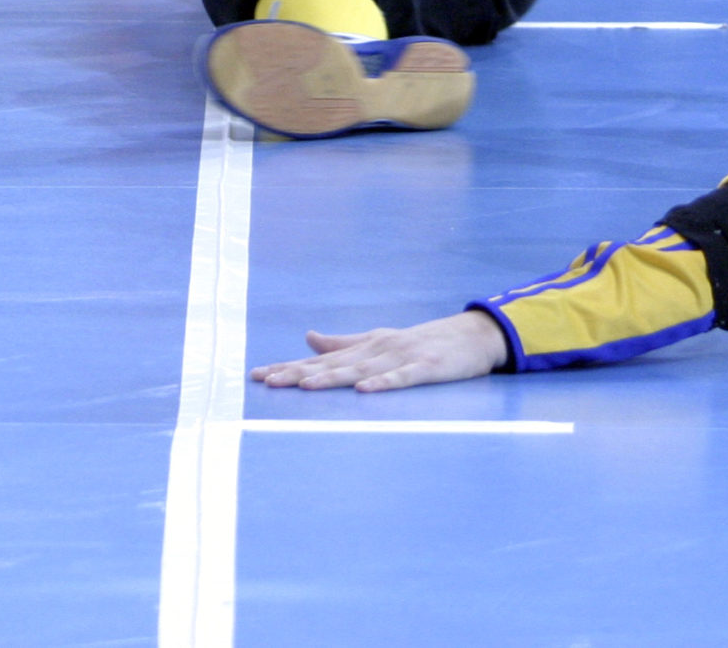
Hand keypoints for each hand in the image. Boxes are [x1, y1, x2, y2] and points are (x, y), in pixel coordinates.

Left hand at [249, 312, 509, 393]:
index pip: (319, 359)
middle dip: (298, 373)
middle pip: (332, 365)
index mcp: (363, 347)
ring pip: (360, 371)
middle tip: (267, 382)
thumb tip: (307, 337)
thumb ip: (342, 342)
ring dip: (332, 378)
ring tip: (305, 386)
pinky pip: (401, 378)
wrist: (470, 336)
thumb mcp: (377, 340)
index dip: (289, 367)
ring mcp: (400, 358)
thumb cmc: (420, 341)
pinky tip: (364, 391)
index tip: (257, 376)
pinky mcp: (425, 368)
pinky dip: (383, 384)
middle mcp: (375, 350)